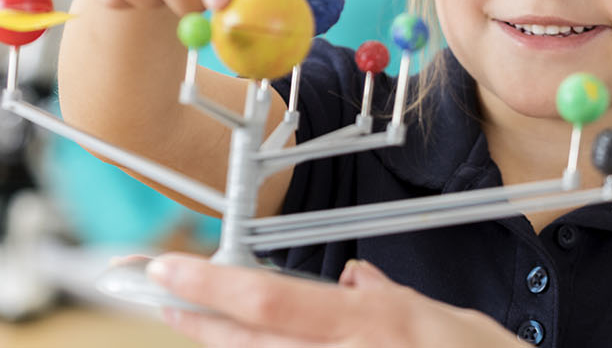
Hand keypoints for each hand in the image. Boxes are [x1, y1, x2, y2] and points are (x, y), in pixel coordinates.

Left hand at [146, 253, 524, 347]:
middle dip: (200, 323)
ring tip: (206, 328)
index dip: (211, 288)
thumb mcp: (448, 322)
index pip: (272, 302)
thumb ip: (394, 300)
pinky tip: (257, 345)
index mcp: (374, 326)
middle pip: (253, 345)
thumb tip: (357, 280)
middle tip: (163, 300)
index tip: (167, 271)